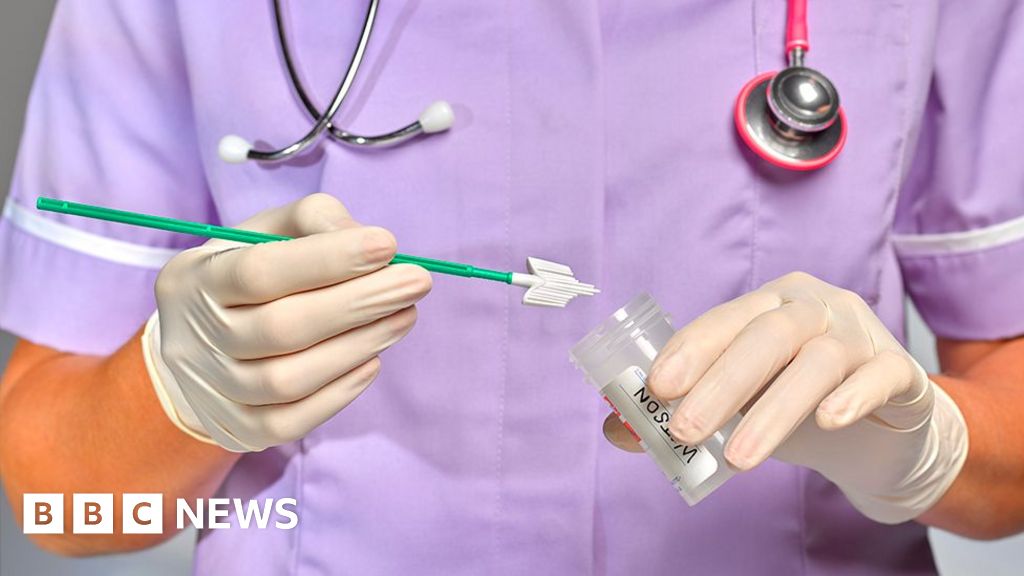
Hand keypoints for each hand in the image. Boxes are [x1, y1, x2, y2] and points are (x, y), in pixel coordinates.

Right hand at [143, 193, 431, 451]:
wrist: (193, 347)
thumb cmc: (245, 275)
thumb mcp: (264, 233)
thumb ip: (314, 221)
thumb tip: (370, 242)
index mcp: (196, 280)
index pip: (260, 271)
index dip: (328, 259)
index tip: (387, 244)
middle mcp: (197, 339)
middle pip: (282, 327)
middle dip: (359, 304)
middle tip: (416, 282)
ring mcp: (215, 391)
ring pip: (289, 380)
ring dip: (359, 345)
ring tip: (405, 316)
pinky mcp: (238, 430)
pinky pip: (291, 421)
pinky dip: (339, 392)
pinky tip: (373, 360)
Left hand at [607, 272, 967, 522]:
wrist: (881, 430)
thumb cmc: (795, 404)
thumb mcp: (739, 405)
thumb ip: (686, 409)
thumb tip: (618, 430)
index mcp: (768, 304)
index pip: (724, 320)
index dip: (689, 351)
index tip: (656, 389)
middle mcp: (815, 307)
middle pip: (767, 335)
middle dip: (721, 384)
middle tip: (685, 430)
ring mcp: (860, 334)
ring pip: (818, 360)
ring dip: (774, 410)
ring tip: (737, 459)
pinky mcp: (900, 370)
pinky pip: (881, 374)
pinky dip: (853, 396)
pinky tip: (828, 421)